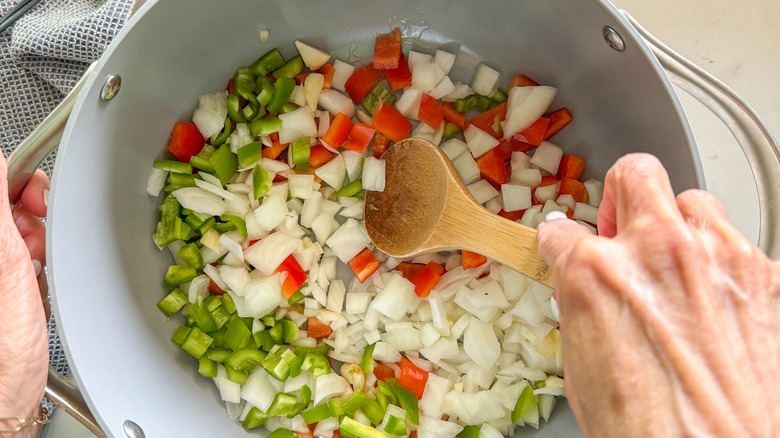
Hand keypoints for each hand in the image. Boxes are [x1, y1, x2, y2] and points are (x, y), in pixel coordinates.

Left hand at [0, 155, 48, 437]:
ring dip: (36, 244)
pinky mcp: (2, 282)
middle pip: (8, 207)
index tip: (36, 202)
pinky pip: (21, 256)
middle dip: (30, 219)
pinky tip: (34, 281)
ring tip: (35, 269)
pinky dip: (35, 264)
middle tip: (35, 243)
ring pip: (17, 231)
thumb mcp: (6, 260)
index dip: (20, 185)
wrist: (7, 387)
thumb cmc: (4, 342)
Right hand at [537, 153, 779, 436]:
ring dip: (677, 227)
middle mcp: (659, 251)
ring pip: (694, 201)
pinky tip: (711, 302)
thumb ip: (582, 305)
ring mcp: (718, 257)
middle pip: (636, 173)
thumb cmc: (647, 430)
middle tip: (621, 232)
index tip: (565, 247)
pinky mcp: (765, 276)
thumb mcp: (581, 364)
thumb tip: (579, 285)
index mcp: (596, 273)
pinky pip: (735, 244)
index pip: (561, 230)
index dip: (560, 242)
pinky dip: (718, 264)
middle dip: (622, 199)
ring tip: (674, 267)